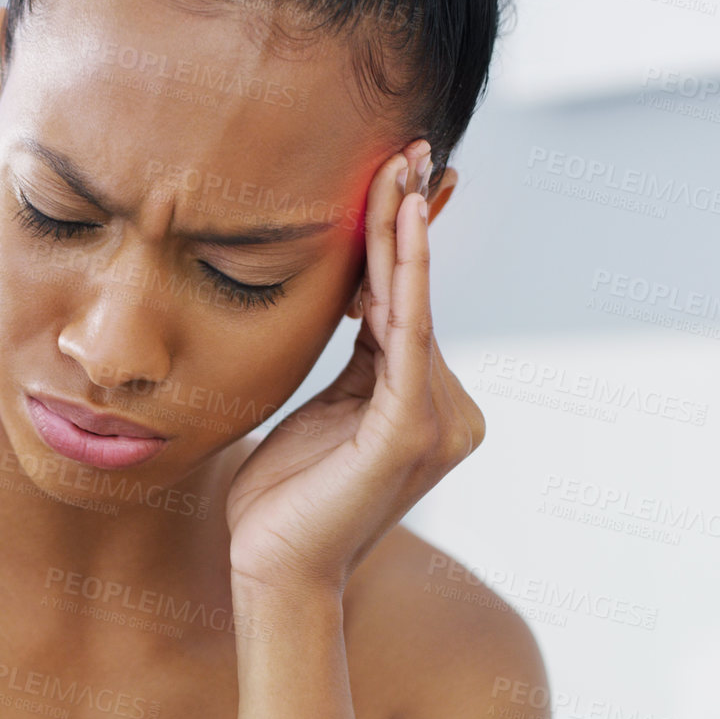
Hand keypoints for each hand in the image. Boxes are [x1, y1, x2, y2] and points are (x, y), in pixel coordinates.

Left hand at [225, 139, 486, 592]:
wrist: (270, 571)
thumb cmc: (282, 499)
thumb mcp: (321, 408)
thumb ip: (354, 358)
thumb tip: (359, 290)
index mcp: (424, 403)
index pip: (411, 305)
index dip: (407, 239)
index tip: (404, 173)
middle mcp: (449, 409)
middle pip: (416, 297)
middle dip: (410, 220)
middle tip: (410, 146)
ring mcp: (439, 421)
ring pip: (412, 306)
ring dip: (402, 233)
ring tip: (399, 166)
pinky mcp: (411, 430)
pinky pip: (407, 334)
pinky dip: (406, 274)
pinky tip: (401, 222)